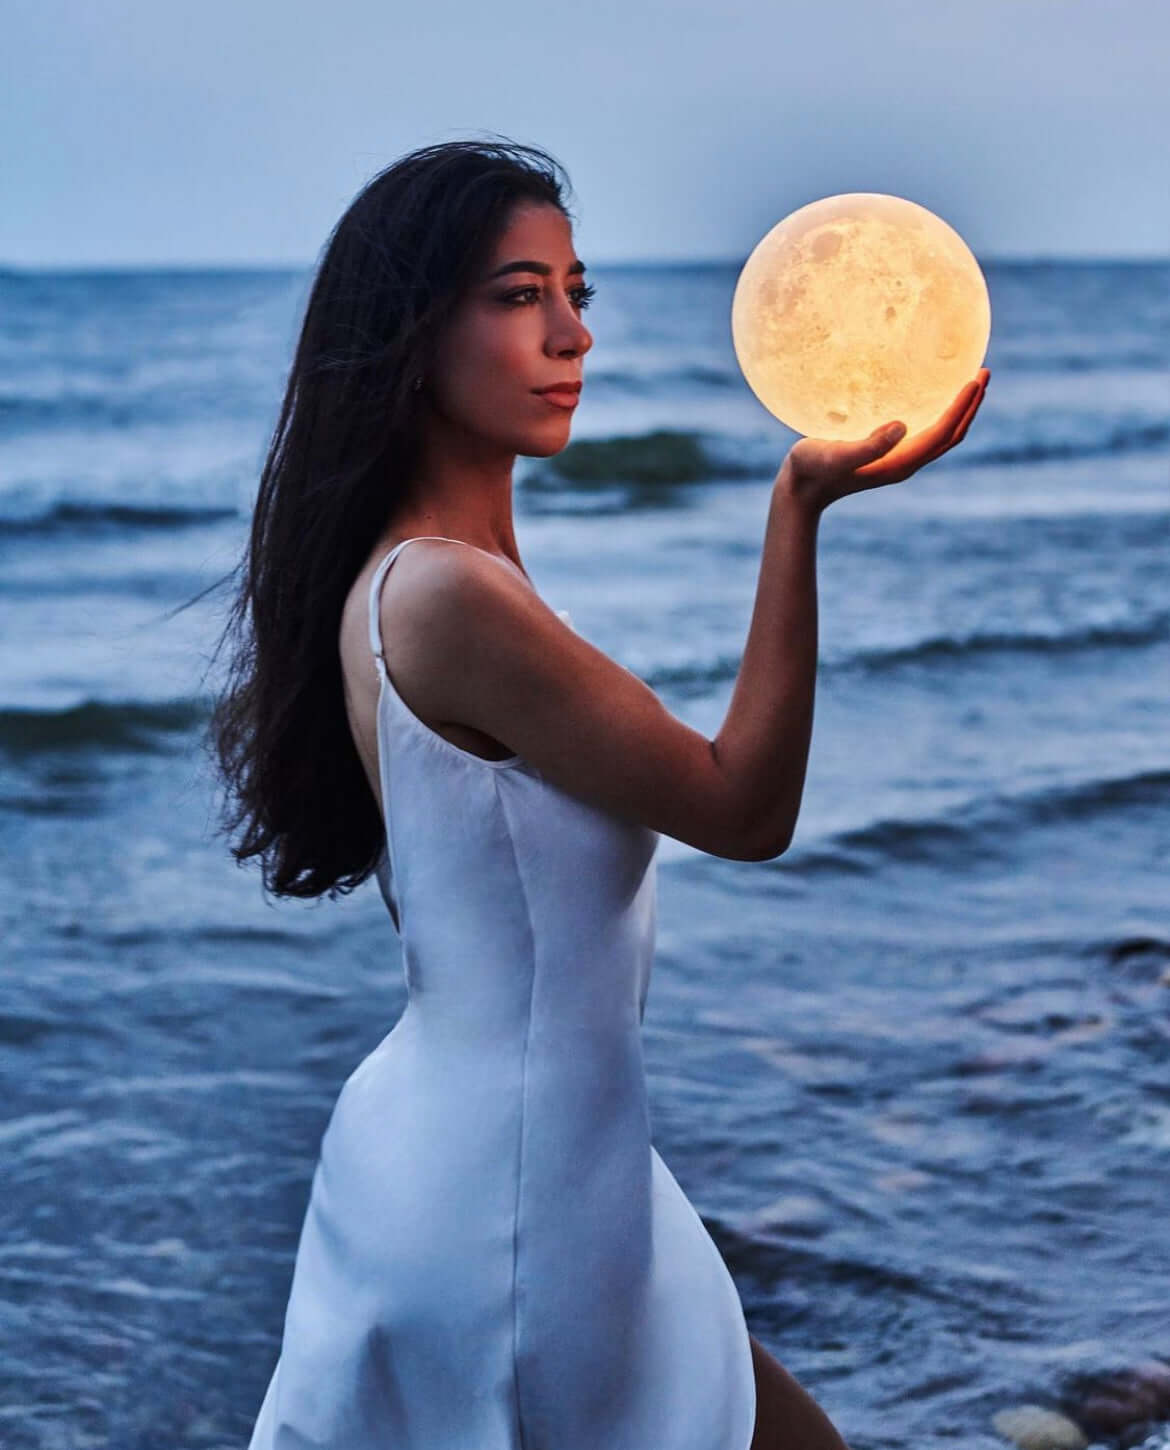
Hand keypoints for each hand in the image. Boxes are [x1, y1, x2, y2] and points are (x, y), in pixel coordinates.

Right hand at [775, 368, 990, 514]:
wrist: (800, 490)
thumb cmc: (812, 469)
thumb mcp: (835, 455)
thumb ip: (868, 445)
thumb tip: (901, 426)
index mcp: (899, 463)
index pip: (942, 434)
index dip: (961, 408)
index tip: (975, 380)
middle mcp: (905, 462)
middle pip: (951, 435)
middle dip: (970, 406)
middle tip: (984, 372)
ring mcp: (898, 459)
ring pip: (941, 434)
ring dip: (959, 409)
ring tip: (970, 381)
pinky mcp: (888, 453)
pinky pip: (925, 431)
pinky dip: (940, 412)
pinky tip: (932, 393)